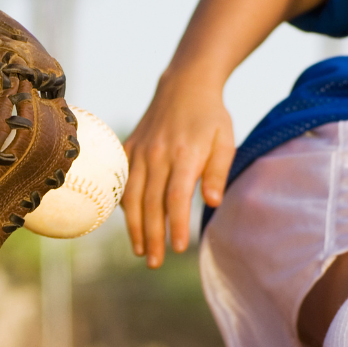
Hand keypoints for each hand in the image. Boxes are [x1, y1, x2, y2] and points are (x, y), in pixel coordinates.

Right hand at [122, 69, 234, 266]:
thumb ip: (218, 172)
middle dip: (152, 236)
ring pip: (131, 195)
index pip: (176, 197)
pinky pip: (122, 180)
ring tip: (141, 251)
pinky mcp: (129, 147)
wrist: (185, 84)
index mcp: (184, 154)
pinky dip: (123, 204)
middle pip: (150, 203)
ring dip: (134, 226)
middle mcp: (158, 154)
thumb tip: (212, 202)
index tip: (178, 248)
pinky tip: (129, 222)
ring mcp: (140, 151)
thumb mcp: (225, 140)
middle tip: (156, 263)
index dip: (175, 224)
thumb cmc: (211, 117)